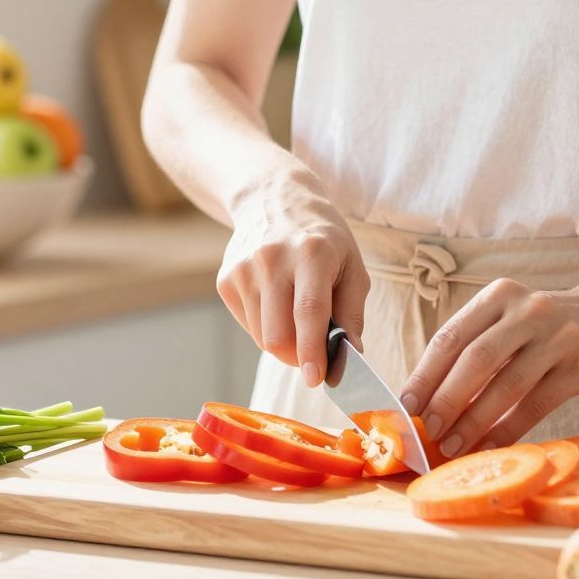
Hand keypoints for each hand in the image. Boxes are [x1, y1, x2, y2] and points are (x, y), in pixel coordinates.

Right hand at [217, 169, 370, 386]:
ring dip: (283, 342)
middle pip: (278, 334)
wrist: (273, 199)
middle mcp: (271, 259)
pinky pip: (248, 326)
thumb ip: (352, 314)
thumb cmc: (322, 237)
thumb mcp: (351, 265)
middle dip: (298, 357)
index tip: (317, 379)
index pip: (309, 311)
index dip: (312, 350)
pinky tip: (277, 304)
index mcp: (311, 252)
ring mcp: (243, 269)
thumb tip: (350, 358)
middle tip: (315, 354)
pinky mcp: (226, 280)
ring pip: (261, 336)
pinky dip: (266, 328)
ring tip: (296, 317)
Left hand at [401, 279, 578, 458]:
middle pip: (476, 358)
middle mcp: (527, 310)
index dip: (425, 374)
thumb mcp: (509, 321)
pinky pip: (537, 404)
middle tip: (426, 430)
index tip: (405, 406)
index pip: (451, 336)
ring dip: (475, 421)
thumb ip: (474, 348)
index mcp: (498, 296)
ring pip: (507, 384)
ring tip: (452, 446)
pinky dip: (510, 429)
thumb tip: (425, 399)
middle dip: (446, 398)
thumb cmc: (546, 328)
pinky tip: (491, 447)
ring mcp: (558, 336)